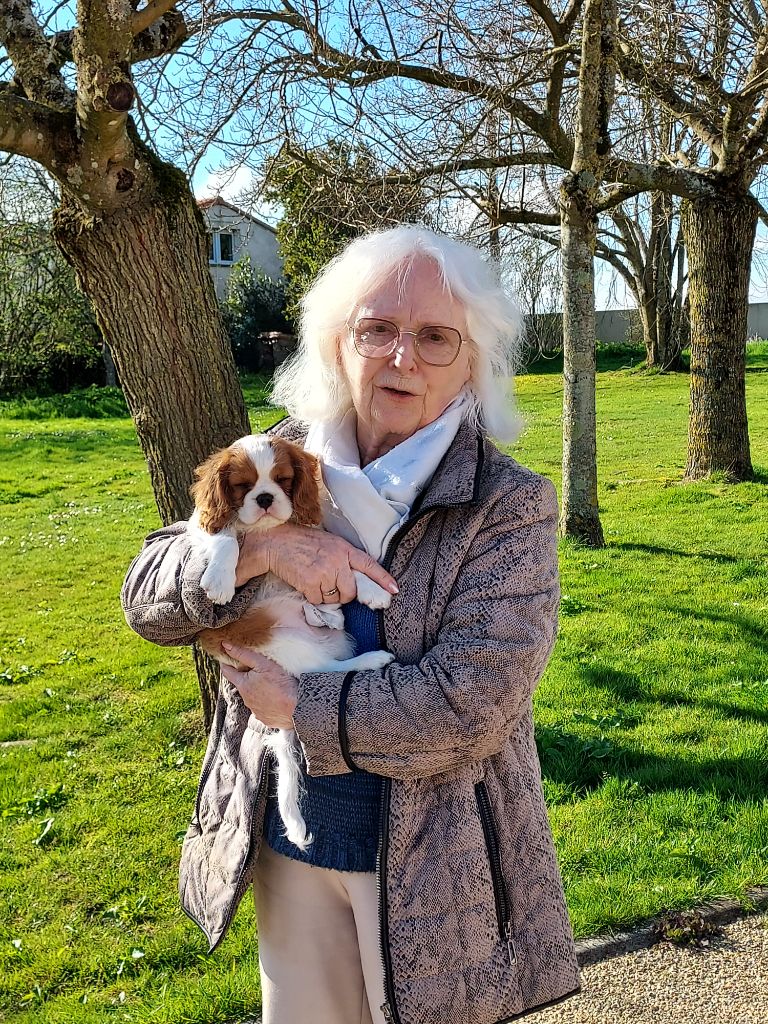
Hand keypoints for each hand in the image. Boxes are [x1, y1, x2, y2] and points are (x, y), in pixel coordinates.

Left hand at [219, 642, 297, 728]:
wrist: (297, 708)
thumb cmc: (281, 684)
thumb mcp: (263, 664)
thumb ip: (243, 654)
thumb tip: (225, 646)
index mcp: (243, 685)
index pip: (227, 672)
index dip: (226, 663)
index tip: (227, 657)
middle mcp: (246, 700)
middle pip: (241, 685)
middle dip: (245, 677)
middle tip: (256, 668)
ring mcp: (256, 711)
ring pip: (252, 697)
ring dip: (257, 690)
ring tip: (270, 684)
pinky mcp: (266, 718)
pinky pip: (263, 708)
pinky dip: (266, 702)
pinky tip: (276, 697)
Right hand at [235, 523, 398, 604]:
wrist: (276, 542)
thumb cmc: (302, 543)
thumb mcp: (329, 543)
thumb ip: (343, 558)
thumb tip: (353, 579)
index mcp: (344, 548)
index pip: (369, 565)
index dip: (383, 578)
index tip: (394, 589)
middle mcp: (337, 561)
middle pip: (351, 591)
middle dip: (343, 594)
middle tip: (331, 586)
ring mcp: (324, 572)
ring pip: (334, 598)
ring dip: (326, 596)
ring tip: (315, 580)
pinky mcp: (310, 582)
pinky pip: (318, 600)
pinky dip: (312, 596)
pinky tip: (305, 583)